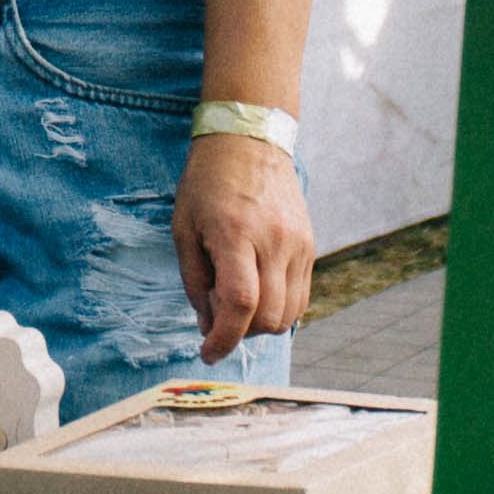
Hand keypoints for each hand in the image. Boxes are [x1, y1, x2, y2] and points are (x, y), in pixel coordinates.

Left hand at [177, 132, 315, 361]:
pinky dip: (279, 308)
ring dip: (261, 324)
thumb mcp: (184, 229)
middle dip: (240, 333)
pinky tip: (257, 291)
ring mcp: (298, 244)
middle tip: (216, 313)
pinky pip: (300, 297)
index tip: (208, 352)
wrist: (249, 141)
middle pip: (268, 317)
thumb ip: (195, 282)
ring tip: (236, 299)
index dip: (224, 338)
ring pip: (289, 314)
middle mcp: (274, 241)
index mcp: (236, 233)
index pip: (240, 303)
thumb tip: (208, 327)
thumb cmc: (207, 183)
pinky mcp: (310, 246)